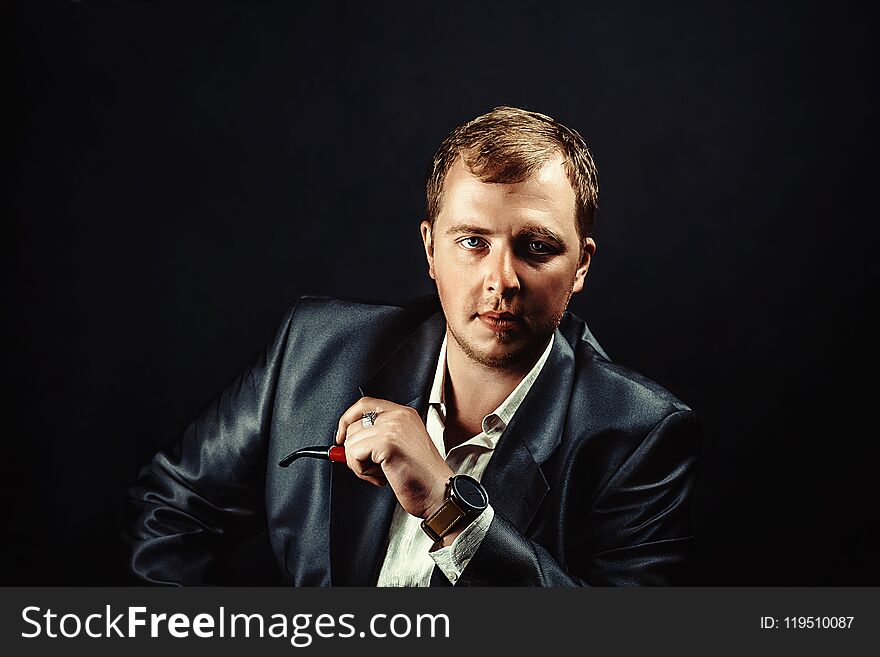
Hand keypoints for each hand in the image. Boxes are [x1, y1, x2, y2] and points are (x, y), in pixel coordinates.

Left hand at [335, 397, 453, 519]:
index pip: (365, 404)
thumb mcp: (402, 447)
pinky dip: (361, 470)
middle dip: (354, 451)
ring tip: (381, 473)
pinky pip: (353, 454)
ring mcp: (393, 427)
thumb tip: (346, 440)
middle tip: (373, 467)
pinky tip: (381, 477)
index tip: (341, 437)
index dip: (348, 419)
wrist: (439, 494)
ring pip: (350, 441)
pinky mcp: (386, 443)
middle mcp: (399, 416)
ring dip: (359, 464)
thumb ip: (378, 437)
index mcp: (404, 414)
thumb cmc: (424, 478)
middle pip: (353, 425)